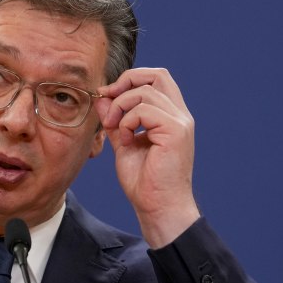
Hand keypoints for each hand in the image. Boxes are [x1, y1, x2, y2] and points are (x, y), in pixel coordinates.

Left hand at [94, 68, 199, 248]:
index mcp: (171, 116)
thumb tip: (102, 98)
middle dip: (126, 82)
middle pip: (157, 75)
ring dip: (120, 108)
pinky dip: (127, 122)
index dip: (130, 79)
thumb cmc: (144, 181)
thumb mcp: (124, 144)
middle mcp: (180, 115)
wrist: (157, 207)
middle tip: (108, 101)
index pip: (157, 78)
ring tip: (115, 129)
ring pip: (144, 93)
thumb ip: (115, 120)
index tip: (108, 95)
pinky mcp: (175, 132)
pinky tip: (126, 141)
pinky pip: (144, 111)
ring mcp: (180, 122)